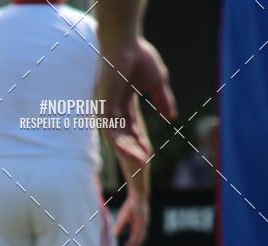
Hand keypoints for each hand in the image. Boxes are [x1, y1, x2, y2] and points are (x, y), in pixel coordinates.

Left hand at [97, 36, 176, 165]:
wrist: (125, 41)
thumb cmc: (138, 56)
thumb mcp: (157, 83)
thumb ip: (162, 100)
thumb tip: (172, 117)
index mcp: (125, 109)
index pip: (134, 135)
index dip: (141, 147)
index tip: (150, 160)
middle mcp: (114, 114)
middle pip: (124, 143)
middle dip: (134, 156)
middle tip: (144, 172)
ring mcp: (107, 112)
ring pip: (118, 142)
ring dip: (131, 156)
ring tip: (144, 170)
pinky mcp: (103, 109)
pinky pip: (112, 134)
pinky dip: (125, 146)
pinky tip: (136, 156)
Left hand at [114, 192, 149, 245]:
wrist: (140, 196)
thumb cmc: (131, 205)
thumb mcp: (123, 215)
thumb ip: (119, 225)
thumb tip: (114, 234)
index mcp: (140, 224)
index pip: (136, 238)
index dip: (132, 244)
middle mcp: (144, 225)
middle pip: (141, 238)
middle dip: (135, 245)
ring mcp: (146, 223)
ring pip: (143, 235)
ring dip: (137, 242)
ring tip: (130, 245)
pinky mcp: (145, 221)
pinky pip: (143, 232)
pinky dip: (139, 237)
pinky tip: (133, 237)